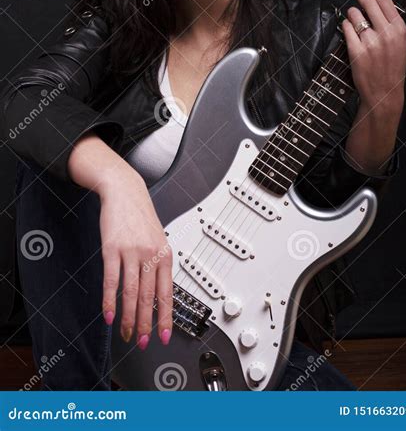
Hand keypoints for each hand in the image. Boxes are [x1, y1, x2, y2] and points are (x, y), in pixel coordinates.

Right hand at [99, 171, 172, 350]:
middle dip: (146, 324)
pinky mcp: (112, 249)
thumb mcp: (158, 239)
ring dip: (129, 317)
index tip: (163, 336)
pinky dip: (109, 300)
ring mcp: (131, 252)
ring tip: (126, 334)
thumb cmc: (140, 216)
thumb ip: (158, 264)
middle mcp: (150, 254)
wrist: (124, 191)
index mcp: (165, 254)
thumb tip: (159, 294)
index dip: (166, 317)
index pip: (167, 292)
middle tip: (142, 342)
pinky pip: (112, 280)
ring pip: (131, 293)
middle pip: (149, 297)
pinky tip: (109, 315)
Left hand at [340, 0, 405, 114]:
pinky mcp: (356, 51)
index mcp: (399, 28)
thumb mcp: (399, 41)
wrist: (385, 92)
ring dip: (352, 15)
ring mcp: (371, 42)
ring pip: (353, 13)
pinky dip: (346, 28)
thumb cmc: (391, 65)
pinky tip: (352, 36)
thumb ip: (389, 20)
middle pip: (366, 1)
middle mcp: (386, 33)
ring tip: (359, 27)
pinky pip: (345, 27)